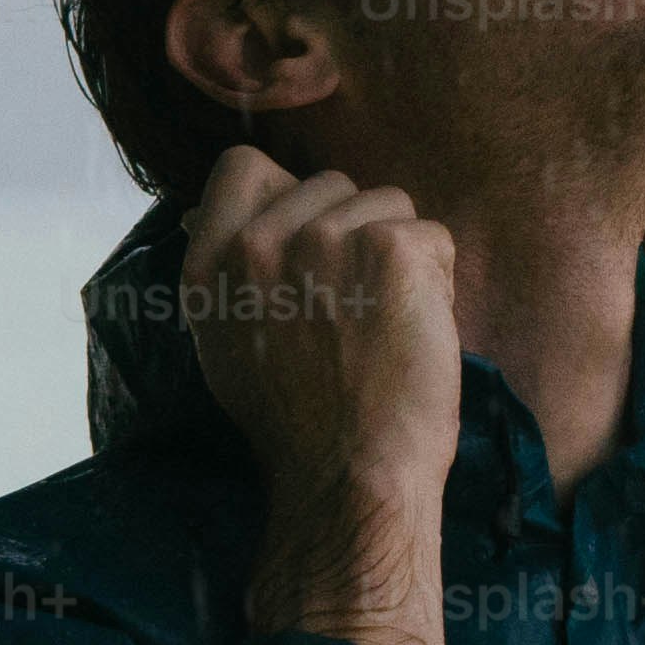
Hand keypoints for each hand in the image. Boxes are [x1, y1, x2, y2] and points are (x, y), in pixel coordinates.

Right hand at [184, 149, 459, 514]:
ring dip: (400, 254)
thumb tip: (206, 213)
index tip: (307, 240)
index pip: (243, 167)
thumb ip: (227, 274)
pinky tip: (416, 331)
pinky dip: (438, 280)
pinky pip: (432, 235)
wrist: (349, 476)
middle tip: (354, 308)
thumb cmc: (298, 424)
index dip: (285, 193)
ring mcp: (325, 239)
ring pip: (386, 203)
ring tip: (385, 324)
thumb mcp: (223, 345)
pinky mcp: (390, 249)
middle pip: (329, 183)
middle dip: (353, 231)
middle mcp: (260, 242)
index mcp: (210, 264)